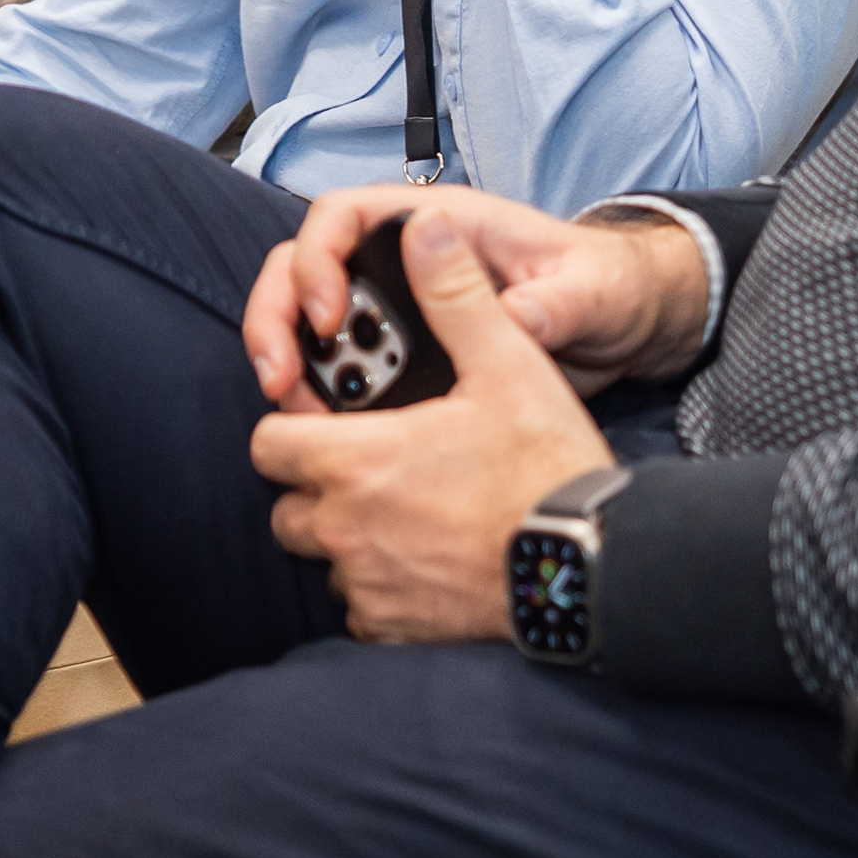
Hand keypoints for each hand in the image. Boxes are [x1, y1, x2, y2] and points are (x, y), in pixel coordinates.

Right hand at [240, 185, 715, 414]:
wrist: (626, 322)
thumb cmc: (610, 286)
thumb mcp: (594, 292)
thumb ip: (555, 303)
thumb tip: (512, 317)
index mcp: (442, 225)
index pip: (345, 216)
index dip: (318, 259)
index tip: (327, 317)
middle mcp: (407, 259)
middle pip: (305, 268)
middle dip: (278, 320)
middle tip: (280, 380)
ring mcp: (400, 305)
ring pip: (313, 322)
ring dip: (295, 364)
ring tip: (302, 418)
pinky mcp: (406, 351)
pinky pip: (343, 366)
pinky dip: (325, 397)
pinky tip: (332, 437)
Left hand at [250, 211, 619, 641]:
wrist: (588, 571)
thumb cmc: (545, 471)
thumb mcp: (508, 366)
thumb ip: (455, 295)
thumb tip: (426, 227)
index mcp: (355, 460)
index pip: (269, 441)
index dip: (293, 424)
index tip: (326, 420)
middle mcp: (343, 528)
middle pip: (288, 502)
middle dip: (317, 483)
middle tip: (374, 465)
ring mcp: (364, 584)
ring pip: (324, 555)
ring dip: (350, 536)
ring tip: (409, 511)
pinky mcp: (389, 630)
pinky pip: (360, 605)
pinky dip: (382, 586)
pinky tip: (430, 560)